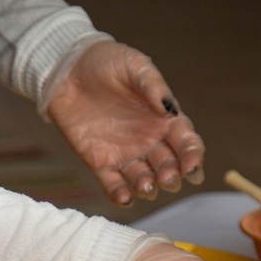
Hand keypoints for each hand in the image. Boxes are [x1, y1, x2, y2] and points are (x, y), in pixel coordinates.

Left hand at [46, 41, 204, 206]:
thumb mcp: (133, 65)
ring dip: (147, 186)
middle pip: (167, 165)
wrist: (67, 70)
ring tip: (145, 186)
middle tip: (168, 179)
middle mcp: (149, 140)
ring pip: (143, 178)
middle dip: (171, 175)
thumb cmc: (106, 62)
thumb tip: (168, 108)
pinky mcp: (101, 162)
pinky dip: (120, 194)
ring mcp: (126, 153)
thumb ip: (152, 85)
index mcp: (163, 118)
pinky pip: (113, 184)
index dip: (192, 156)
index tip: (192, 168)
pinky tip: (125, 198)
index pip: (185, 142)